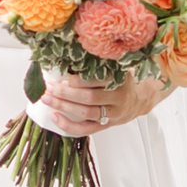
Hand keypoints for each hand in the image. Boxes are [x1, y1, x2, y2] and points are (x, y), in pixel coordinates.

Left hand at [39, 71, 167, 139]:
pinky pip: (86, 129)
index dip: (77, 81)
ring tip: (47, 99)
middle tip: (49, 88)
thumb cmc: (122, 81)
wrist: (139, 100)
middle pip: (89, 98)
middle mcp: (118, 99)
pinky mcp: (106, 126)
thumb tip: (69, 57)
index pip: (97, 81)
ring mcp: (112, 115)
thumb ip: (99, 63)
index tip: (62, 77)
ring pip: (85, 113)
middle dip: (65, 93)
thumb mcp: (117, 67)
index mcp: (120, 80)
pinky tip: (55, 117)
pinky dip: (69, 125)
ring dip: (64, 107)